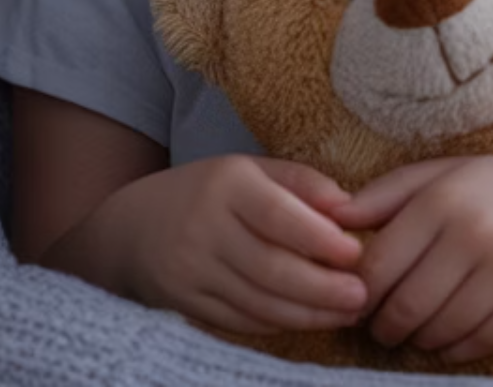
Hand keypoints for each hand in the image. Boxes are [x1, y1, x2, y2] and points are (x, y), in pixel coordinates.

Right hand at [123, 155, 367, 334]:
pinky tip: (308, 320)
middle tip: (363, 296)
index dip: (319, 239)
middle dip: (322, 288)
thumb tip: (349, 206)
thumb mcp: (249, 170)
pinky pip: (240, 321)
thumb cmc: (207, 193)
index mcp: (225, 184)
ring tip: (347, 314)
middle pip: (270, 268)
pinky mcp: (183, 304)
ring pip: (258, 302)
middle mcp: (203, 228)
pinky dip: (278, 324)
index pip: (276, 215)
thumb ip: (300, 181)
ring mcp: (189, 271)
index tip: (356, 253)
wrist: (129, 229)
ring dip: (308, 314)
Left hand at [336, 155, 492, 363]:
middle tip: (380, 330)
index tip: (355, 303)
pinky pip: (482, 341)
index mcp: (442, 199)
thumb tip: (329, 217)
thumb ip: (386, 194)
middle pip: (405, 305)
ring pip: (441, 329)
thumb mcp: (445, 174)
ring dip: (419, 341)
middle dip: (384, 328)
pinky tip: (450, 341)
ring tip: (414, 334)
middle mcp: (474, 232)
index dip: (358, 294)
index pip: (377, 265)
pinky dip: (458, 350)